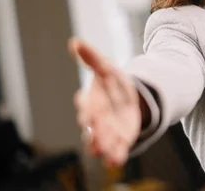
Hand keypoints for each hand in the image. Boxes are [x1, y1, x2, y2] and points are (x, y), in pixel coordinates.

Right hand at [69, 38, 140, 166]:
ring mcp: (106, 132)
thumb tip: (75, 41)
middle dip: (95, 134)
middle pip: (93, 128)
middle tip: (97, 142)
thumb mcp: (107, 68)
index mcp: (91, 101)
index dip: (87, 110)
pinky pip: (116, 150)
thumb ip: (92, 57)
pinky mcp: (118, 141)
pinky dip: (116, 156)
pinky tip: (118, 162)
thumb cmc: (113, 83)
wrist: (129, 98)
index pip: (86, 106)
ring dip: (103, 148)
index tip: (88, 113)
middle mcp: (95, 120)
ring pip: (101, 142)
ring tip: (107, 155)